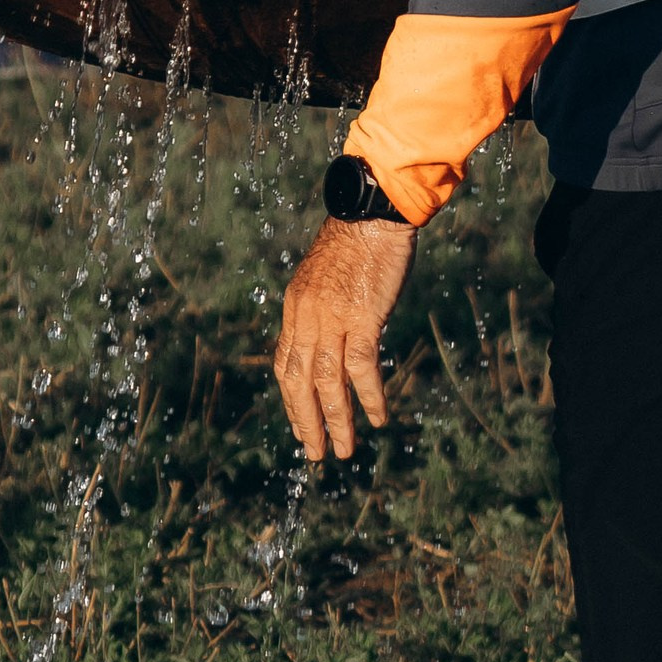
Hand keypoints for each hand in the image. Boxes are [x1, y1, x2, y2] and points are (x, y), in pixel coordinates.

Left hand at [274, 216, 413, 459]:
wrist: (374, 209)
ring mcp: (332, 316)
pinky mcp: (361, 315)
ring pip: (325, 381)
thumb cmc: (359, 238)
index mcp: (296, 306)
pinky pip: (360, 366)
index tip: (301, 424)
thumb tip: (331, 333)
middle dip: (305, 421)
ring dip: (334, 420)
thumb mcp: (328, 274)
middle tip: (314, 452)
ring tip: (342, 450)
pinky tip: (376, 418)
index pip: (285, 362)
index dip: (291, 398)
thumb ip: (323, 305)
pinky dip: (366, 397)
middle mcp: (306, 315)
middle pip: (298, 380)